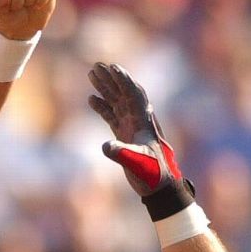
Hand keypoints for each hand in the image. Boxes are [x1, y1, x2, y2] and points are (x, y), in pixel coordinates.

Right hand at [88, 62, 194, 219]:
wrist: (159, 186)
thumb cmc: (152, 174)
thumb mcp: (137, 163)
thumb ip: (121, 153)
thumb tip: (105, 146)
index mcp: (143, 121)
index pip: (133, 94)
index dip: (123, 81)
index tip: (112, 68)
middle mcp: (137, 119)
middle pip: (123, 92)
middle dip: (111, 78)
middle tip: (97, 65)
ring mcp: (130, 126)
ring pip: (116, 101)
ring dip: (105, 87)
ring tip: (91, 73)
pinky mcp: (124, 135)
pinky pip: (111, 115)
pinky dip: (102, 106)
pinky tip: (91, 98)